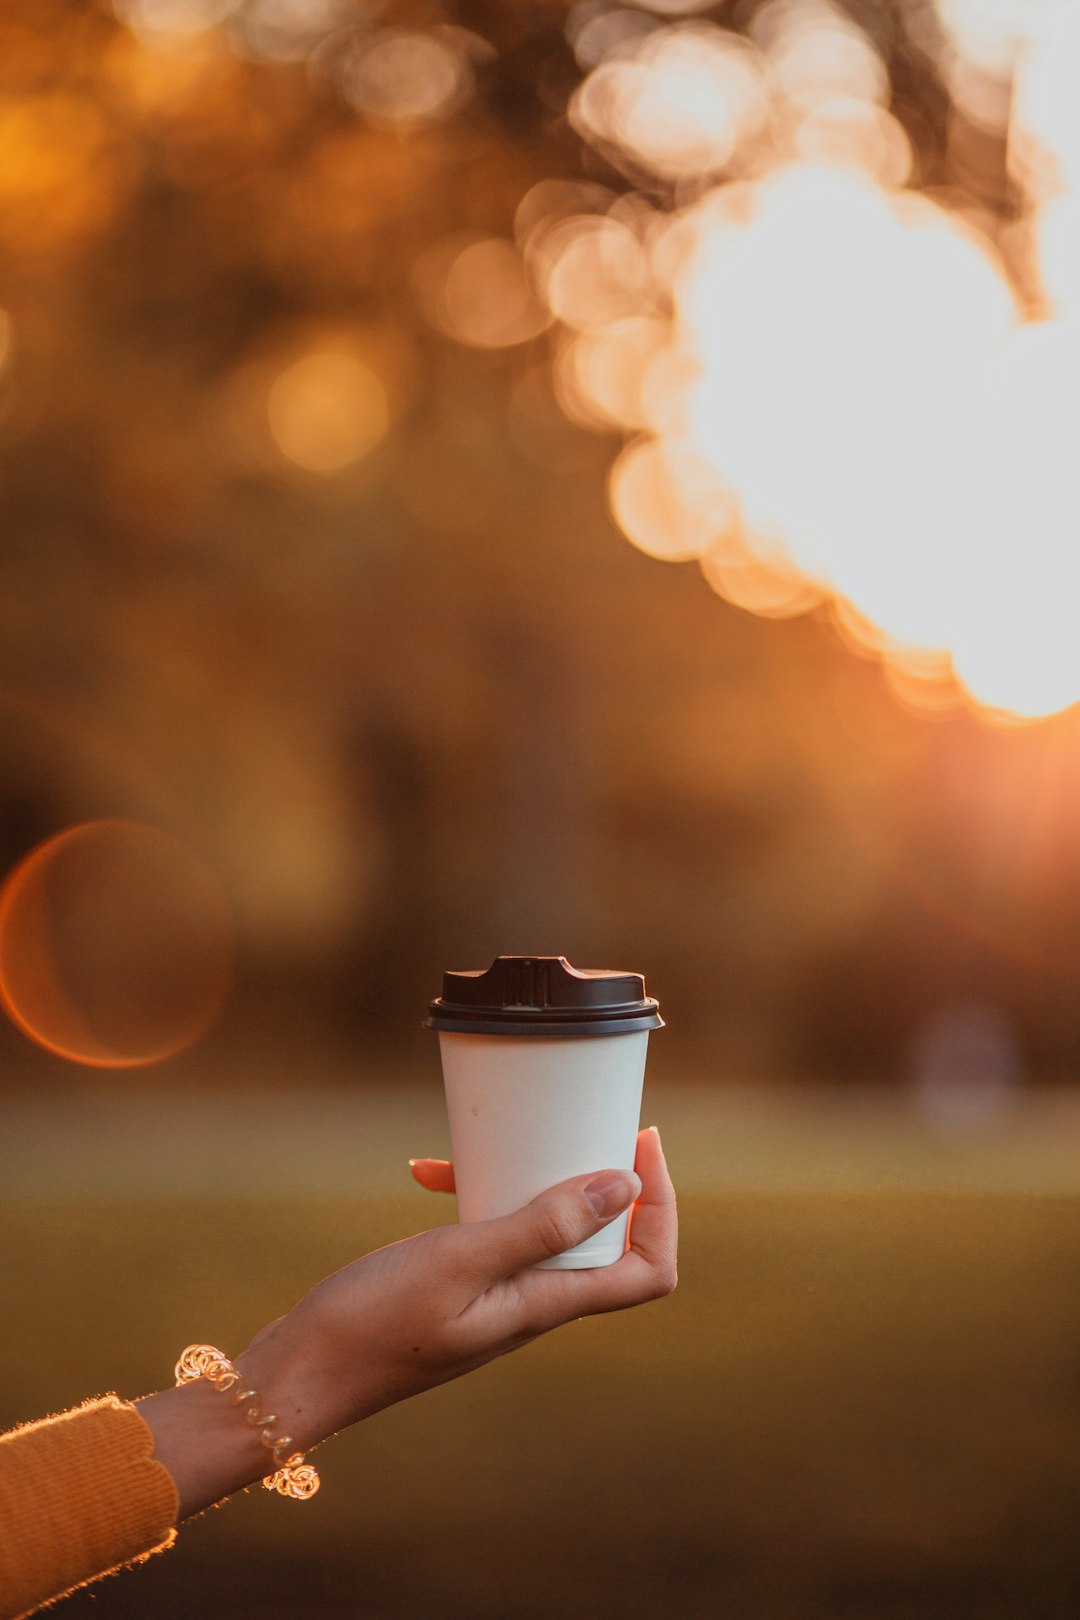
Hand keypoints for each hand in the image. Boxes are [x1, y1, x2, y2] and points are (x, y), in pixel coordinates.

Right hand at [248, 1126, 676, 1440]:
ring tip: (495, 1137)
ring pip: (547, 1228)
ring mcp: (497, 1296)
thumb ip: (541, 1227)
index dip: (662, 1209)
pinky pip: (493, 1231)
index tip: (639, 1145)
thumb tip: (624, 1188)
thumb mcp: (461, 1259)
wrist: (299, 1373)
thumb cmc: (374, 1323)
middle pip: (609, 1242)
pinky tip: (429, 1171)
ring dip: (534, 1177)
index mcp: (545, 1305)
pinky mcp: (461, 1286)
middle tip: (584, 1119)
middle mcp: (532, 1305)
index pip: (648, 1272)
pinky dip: (474, 1193)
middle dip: (605, 1176)